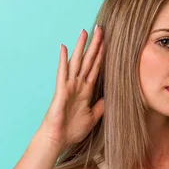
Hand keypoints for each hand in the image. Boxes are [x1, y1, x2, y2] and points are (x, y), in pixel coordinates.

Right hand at [39, 26, 104, 148]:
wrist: (59, 139)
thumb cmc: (73, 130)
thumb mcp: (93, 117)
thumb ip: (100, 106)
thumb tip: (109, 97)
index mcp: (86, 91)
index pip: (96, 68)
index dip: (101, 55)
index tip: (107, 42)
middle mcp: (78, 85)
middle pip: (88, 61)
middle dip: (94, 45)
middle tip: (100, 29)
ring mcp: (69, 86)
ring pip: (76, 62)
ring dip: (80, 47)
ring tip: (84, 32)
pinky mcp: (61, 91)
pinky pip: (63, 73)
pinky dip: (64, 60)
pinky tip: (64, 48)